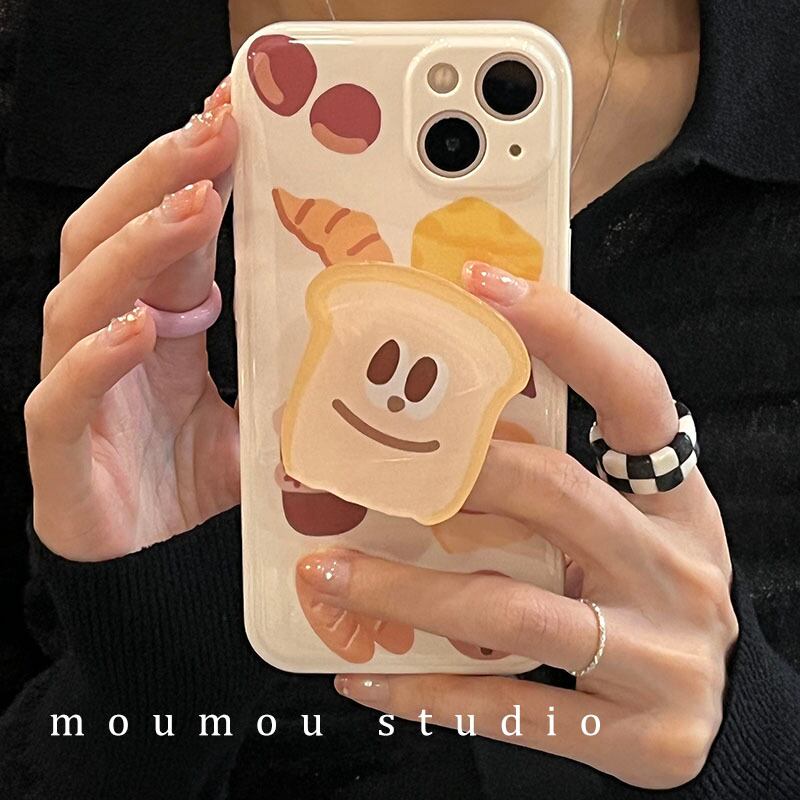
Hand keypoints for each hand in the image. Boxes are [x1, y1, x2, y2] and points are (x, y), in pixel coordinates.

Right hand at [24, 78, 239, 561]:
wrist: (157, 573)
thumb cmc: (197, 488)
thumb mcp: (258, 419)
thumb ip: (287, 376)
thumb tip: (357, 341)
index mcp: (160, 329)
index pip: (167, 239)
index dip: (193, 178)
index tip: (235, 125)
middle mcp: (112, 344)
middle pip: (112, 239)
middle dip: (158, 179)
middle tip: (214, 134)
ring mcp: (80, 391)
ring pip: (79, 297)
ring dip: (135, 247)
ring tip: (190, 206)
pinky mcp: (60, 450)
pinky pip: (63, 396)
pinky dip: (96, 359)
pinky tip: (134, 328)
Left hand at [295, 262, 739, 789]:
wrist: (724, 717)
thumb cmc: (645, 594)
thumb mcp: (623, 524)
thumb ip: (550, 481)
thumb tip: (434, 426)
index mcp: (673, 495)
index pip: (630, 389)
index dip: (564, 330)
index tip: (479, 283)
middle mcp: (677, 563)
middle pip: (552, 494)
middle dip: (450, 473)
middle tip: (363, 463)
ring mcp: (665, 653)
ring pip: (513, 609)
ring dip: (406, 590)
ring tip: (326, 574)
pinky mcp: (643, 736)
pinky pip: (512, 705)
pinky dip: (429, 690)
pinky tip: (364, 677)